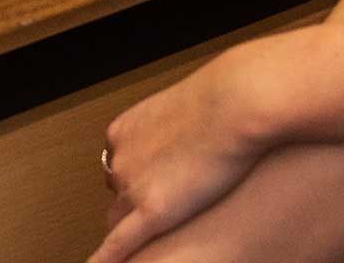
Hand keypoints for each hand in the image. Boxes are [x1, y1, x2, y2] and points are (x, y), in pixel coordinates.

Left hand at [89, 48, 273, 262]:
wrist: (235, 103)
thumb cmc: (223, 98)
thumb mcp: (184, 105)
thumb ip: (175, 125)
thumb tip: (187, 130)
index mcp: (124, 131)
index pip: (118, 166)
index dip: (136, 179)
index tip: (150, 185)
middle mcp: (121, 158)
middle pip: (117, 193)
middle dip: (133, 203)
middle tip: (156, 208)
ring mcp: (132, 185)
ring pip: (118, 218)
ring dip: (130, 226)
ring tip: (145, 241)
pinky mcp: (152, 210)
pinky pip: (120, 243)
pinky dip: (108, 259)